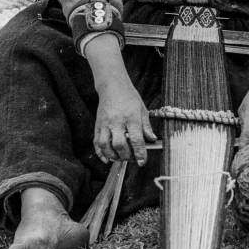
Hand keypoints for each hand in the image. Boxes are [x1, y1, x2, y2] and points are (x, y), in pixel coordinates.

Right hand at [84, 34, 155, 164]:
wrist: (113, 86)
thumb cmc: (129, 97)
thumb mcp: (142, 110)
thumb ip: (147, 126)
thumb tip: (152, 139)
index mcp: (131, 117)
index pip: (136, 139)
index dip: (140, 153)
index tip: (143, 161)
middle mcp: (117, 121)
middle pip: (120, 144)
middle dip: (126, 156)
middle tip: (132, 159)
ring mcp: (105, 123)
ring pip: (105, 145)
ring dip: (113, 156)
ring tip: (120, 158)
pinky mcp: (98, 125)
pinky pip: (96, 142)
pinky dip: (100, 153)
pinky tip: (107, 158)